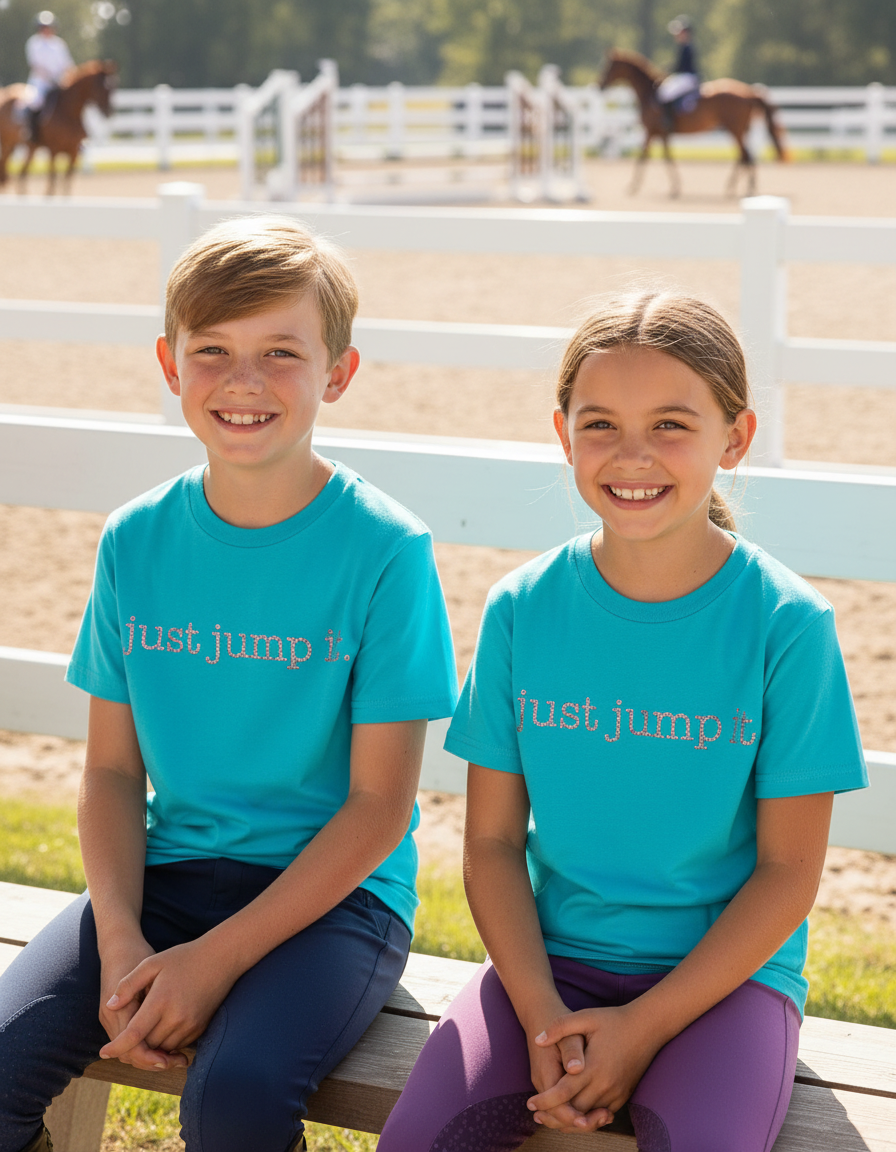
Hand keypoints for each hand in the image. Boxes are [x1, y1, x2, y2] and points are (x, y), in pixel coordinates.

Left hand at [99, 937, 188, 1072]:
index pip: (134, 1034)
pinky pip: (178, 1045)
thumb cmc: (183, 958)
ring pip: (162, 1049)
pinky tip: (162, 1028)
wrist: (221, 957)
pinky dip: (166, 1043)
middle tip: (123, 1040)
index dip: (116, 1047)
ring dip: (150, 1046)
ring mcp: (190, 1024)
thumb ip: (129, 985)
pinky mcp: (200, 1027)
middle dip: (133, 1046)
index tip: (103, 1053)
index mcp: (161, 1000)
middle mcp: (176, 1017)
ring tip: (142, 1034)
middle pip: (147, 1045)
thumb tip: (110, 1006)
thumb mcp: (152, 963)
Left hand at [526, 1004, 659, 1132]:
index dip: (545, 1101)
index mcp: (592, 1067)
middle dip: (555, 1115)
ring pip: (589, 1117)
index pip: (563, 1093)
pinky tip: (576, 1114)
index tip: (530, 1103)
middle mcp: (605, 1085)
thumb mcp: (585, 1017)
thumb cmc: (614, 1020)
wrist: (647, 1027)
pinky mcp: (624, 1095)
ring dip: (571, 1120)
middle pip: (575, 1111)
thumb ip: (560, 1027)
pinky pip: (603, 1114)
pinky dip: (588, 1117)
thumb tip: (538, 1040)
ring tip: (551, 1118)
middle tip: (537, 1115)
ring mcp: (616, 1093)